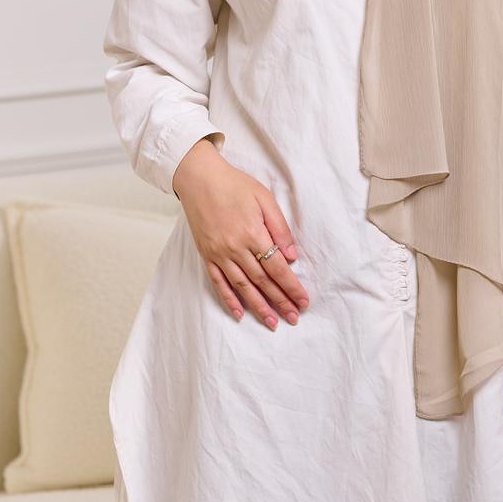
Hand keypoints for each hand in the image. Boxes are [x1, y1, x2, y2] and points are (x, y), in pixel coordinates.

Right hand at [172, 137, 309, 330]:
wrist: (199, 178)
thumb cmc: (235, 185)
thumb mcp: (264, 198)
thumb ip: (279, 227)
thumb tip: (292, 256)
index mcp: (253, 233)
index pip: (277, 268)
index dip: (291, 286)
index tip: (303, 301)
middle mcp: (235, 248)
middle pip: (262, 281)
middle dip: (280, 301)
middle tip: (293, 318)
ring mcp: (219, 254)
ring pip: (242, 286)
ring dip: (258, 307)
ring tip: (272, 322)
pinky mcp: (207, 255)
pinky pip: (218, 282)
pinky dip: (229, 299)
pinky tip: (240, 313)